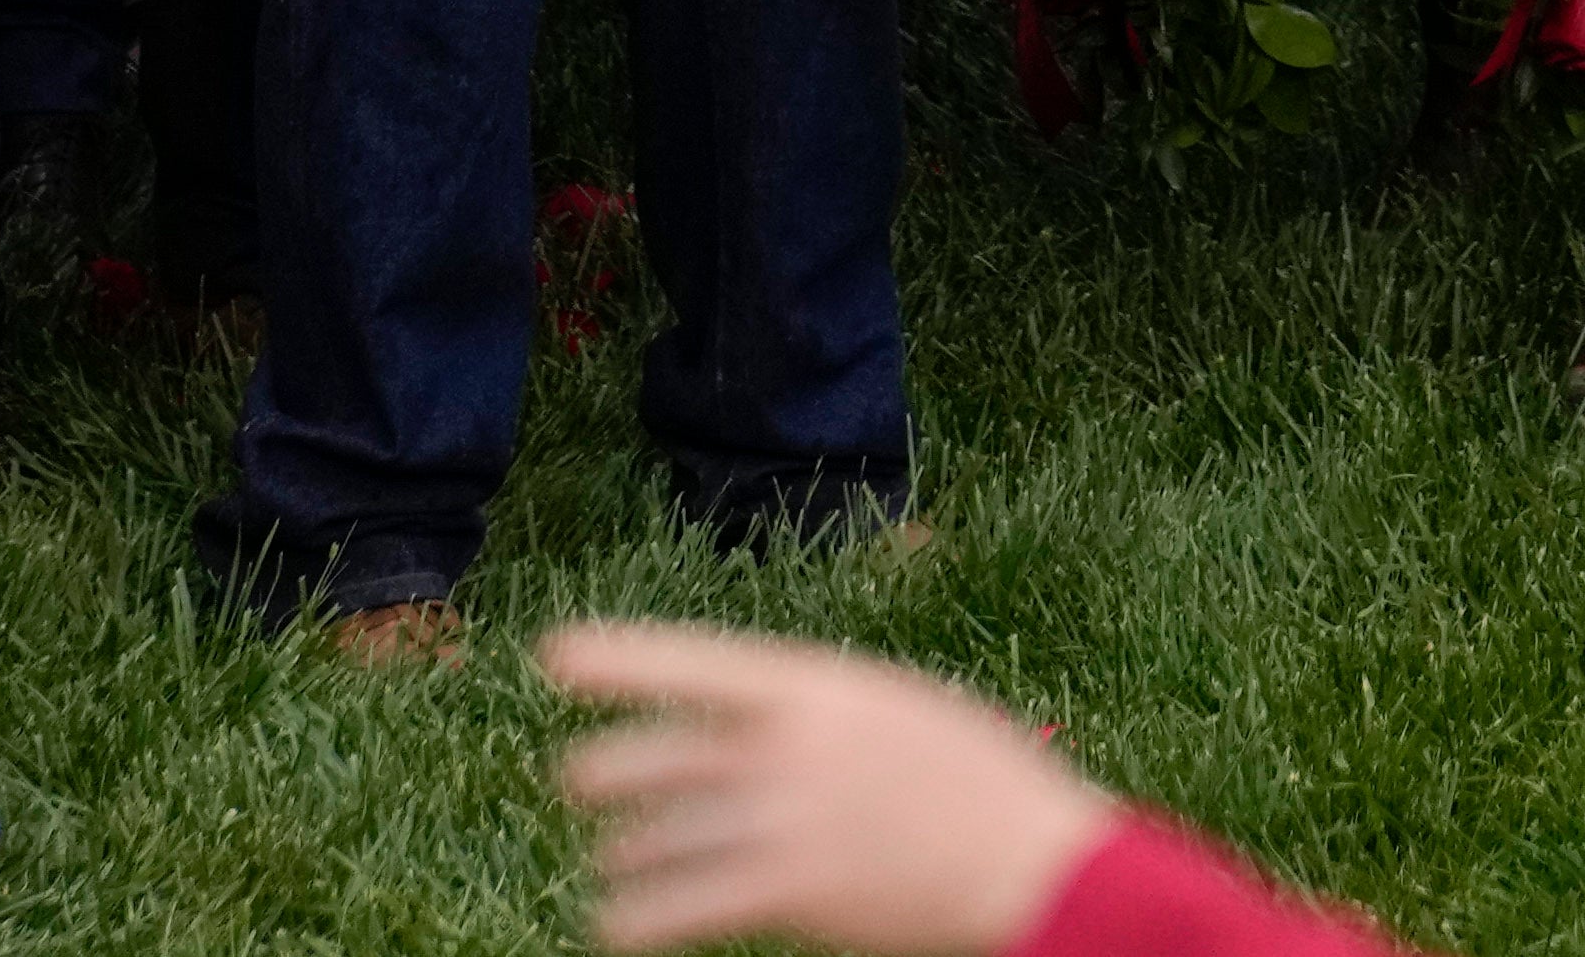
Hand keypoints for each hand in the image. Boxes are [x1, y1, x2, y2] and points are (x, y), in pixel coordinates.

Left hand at [544, 618, 1132, 956]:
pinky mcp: (791, 893)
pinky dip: (639, 920)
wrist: (1031, 860)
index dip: (619, 658)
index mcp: (819, 687)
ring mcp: (787, 821)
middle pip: (660, 756)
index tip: (553, 657)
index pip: (696, 663)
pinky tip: (615, 928)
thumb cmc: (980, 780)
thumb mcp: (897, 711)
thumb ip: (818, 720)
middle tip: (577, 782)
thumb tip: (753, 737)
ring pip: (664, 839)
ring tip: (613, 869)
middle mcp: (789, 747)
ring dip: (630, 857)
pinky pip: (684, 908)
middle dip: (605, 772)